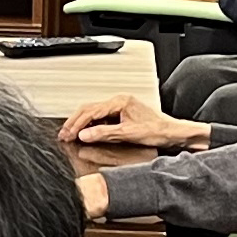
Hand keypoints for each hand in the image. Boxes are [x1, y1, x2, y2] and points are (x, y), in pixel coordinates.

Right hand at [61, 96, 206, 155]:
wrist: (172, 134)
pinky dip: (90, 125)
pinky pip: (101, 117)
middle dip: (75, 122)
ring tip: (70, 134)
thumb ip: (104, 134)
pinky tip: (86, 133)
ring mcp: (120, 106)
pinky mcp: (122, 114)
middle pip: (89, 109)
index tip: (67, 134)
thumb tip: (84, 135)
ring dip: (81, 123)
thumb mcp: (127, 134)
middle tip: (64, 134)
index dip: (77, 124)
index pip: (91, 112)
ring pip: (93, 112)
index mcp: (119, 102)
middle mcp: (119, 101)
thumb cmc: (157, 131)